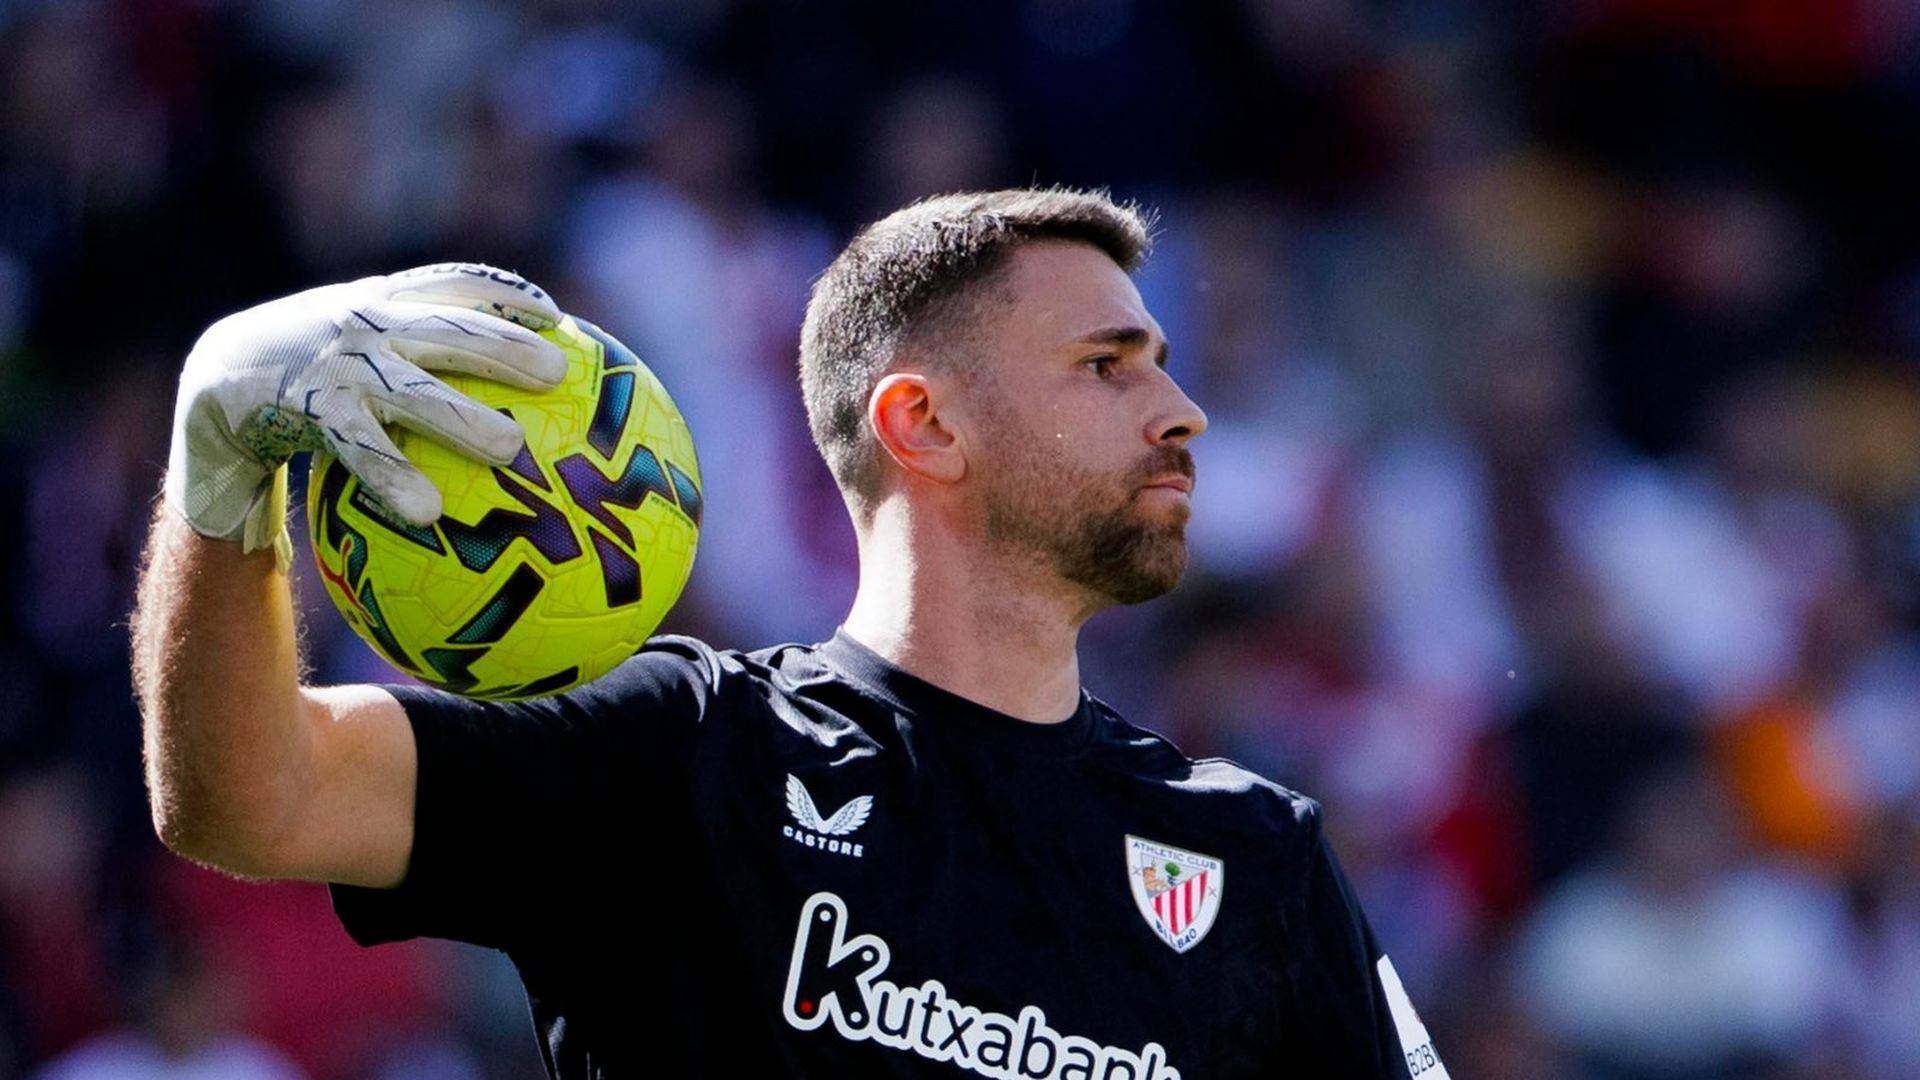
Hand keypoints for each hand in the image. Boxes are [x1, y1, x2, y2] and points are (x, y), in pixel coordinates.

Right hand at [164, 263, 566, 564]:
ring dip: (461, 417)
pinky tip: (429, 512)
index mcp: (379, 301)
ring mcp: (336, 363)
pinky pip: (361, 449)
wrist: (213, 385)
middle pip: (446, 330)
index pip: (452, 283)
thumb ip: (412, 346)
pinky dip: (394, 477)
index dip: (505, 293)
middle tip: (558, 374)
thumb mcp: (356, 341)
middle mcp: (363, 322)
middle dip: (503, 347)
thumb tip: (496, 380)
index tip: (555, 315)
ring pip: (410, 390)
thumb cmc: (307, 373)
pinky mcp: (308, 406)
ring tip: (511, 448)